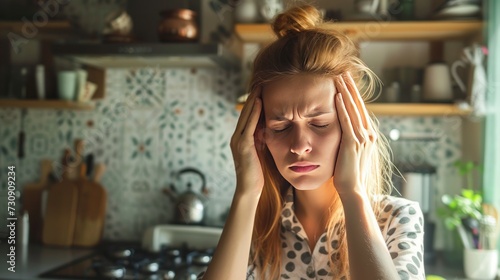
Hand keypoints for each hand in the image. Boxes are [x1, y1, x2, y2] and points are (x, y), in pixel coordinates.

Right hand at [230, 89, 264, 196]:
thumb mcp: (261, 152)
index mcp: (241, 138)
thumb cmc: (258, 173)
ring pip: (246, 115)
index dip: (254, 102)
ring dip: (253, 100)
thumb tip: (269, 128)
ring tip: (260, 87)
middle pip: (245, 112)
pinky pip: (249, 124)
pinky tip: (260, 102)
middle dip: (253, 97)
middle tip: (261, 82)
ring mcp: (238, 140)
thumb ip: (262, 139)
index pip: (248, 116)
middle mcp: (237, 137)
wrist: (249, 189)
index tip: (263, 90)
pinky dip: (254, 112)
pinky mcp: (243, 145)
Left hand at [333, 72, 376, 195]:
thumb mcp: (350, 152)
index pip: (360, 109)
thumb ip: (350, 139)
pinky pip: (347, 122)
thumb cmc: (348, 172)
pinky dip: (342, 108)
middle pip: (359, 105)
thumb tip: (343, 130)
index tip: (346, 81)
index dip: (353, 94)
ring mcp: (362, 139)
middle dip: (351, 88)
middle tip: (344, 72)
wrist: (352, 189)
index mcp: (368, 135)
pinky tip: (337, 97)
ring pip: (353, 110)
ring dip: (346, 93)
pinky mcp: (352, 144)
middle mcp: (368, 134)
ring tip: (339, 78)